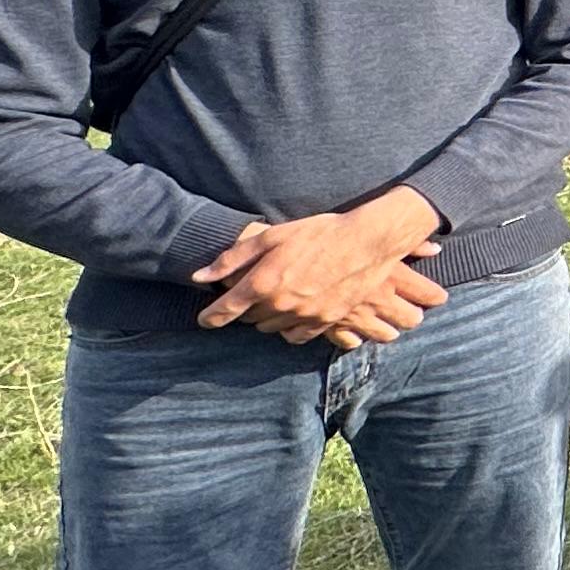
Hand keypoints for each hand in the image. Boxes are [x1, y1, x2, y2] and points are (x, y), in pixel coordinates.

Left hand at [195, 190, 444, 342]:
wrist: (368, 241)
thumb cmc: (319, 233)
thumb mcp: (272, 236)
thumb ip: (233, 259)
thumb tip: (200, 276)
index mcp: (263, 282)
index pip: (224, 311)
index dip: (209, 317)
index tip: (204, 320)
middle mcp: (281, 304)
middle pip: (248, 320)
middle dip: (244, 310)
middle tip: (251, 294)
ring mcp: (304, 316)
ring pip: (271, 328)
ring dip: (266, 318)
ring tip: (274, 300)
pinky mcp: (325, 322)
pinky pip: (296, 336)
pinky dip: (289, 328)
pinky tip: (293, 313)